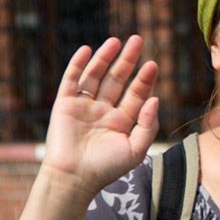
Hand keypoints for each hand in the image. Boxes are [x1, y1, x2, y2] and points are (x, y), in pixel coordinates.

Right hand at [41, 35, 159, 199]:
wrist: (73, 179)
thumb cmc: (106, 169)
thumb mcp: (135, 149)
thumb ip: (148, 125)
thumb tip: (155, 99)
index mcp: (122, 121)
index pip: (136, 94)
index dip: (144, 80)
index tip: (152, 65)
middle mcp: (104, 111)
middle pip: (118, 79)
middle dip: (128, 60)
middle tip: (138, 40)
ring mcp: (84, 106)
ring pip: (96, 75)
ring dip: (105, 58)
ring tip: (116, 41)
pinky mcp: (65, 104)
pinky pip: (72, 80)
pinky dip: (78, 64)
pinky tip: (87, 50)